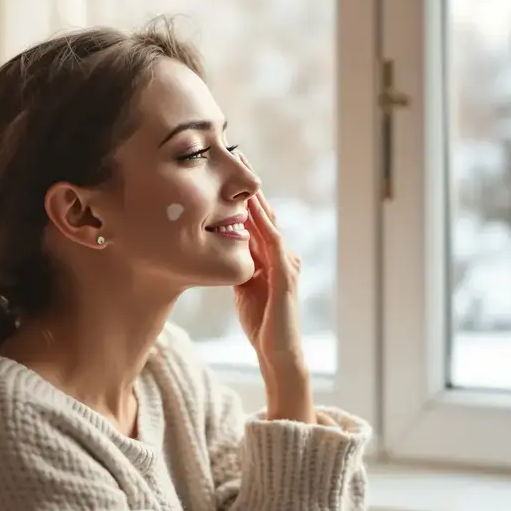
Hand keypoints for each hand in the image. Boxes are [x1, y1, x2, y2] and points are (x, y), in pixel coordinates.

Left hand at [232, 158, 313, 421]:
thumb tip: (224, 252)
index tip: (226, 172)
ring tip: (243, 179)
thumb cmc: (262, 326)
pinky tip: (253, 214)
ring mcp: (286, 266)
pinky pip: (274, 247)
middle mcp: (282, 257)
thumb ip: (240, 268)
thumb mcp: (244, 290)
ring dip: (257, 202)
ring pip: (270, 226)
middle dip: (250, 189)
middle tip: (237, 156)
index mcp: (270, 259)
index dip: (242, 197)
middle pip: (265, 216)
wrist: (278, 355)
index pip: (256, 221)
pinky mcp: (286, 279)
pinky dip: (264, 228)